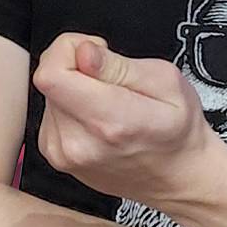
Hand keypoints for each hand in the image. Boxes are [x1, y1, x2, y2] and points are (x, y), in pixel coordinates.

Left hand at [31, 33, 219, 207]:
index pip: (51, 74)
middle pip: (49, 79)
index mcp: (110, 121)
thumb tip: (84, 53)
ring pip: (50, 94)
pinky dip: (71, 107)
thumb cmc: (177, 129)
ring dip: (74, 89)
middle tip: (111, 81)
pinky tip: (98, 118)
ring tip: (109, 103)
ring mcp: (64, 153)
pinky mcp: (56, 155)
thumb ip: (120, 65)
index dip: (68, 50)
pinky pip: (51, 113)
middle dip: (76, 67)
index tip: (95, 54)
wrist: (177, 175)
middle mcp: (79, 143)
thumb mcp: (167, 82)